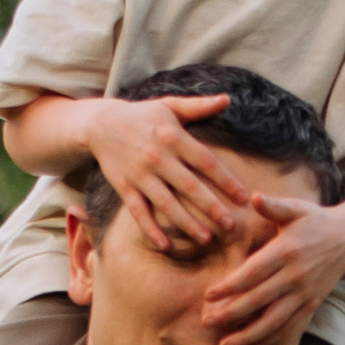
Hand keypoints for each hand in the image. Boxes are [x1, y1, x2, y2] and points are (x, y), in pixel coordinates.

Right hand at [88, 93, 254, 250]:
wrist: (100, 123)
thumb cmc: (143, 115)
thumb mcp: (170, 106)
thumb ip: (199, 106)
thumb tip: (227, 99)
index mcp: (173, 137)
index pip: (206, 162)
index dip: (226, 181)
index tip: (243, 198)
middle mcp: (158, 157)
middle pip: (190, 187)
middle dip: (212, 208)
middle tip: (231, 226)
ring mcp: (140, 174)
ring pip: (167, 203)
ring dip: (187, 223)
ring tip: (206, 239)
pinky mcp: (124, 187)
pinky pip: (139, 212)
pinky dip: (151, 229)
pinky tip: (165, 245)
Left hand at [200, 190, 344, 344]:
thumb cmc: (315, 220)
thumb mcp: (296, 208)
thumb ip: (273, 206)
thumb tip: (254, 197)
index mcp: (286, 251)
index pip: (254, 272)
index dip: (231, 286)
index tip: (209, 295)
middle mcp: (295, 276)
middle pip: (259, 300)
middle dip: (232, 313)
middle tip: (206, 322)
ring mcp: (304, 294)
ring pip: (273, 321)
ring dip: (248, 336)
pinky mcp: (310, 306)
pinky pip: (287, 328)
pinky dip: (267, 341)